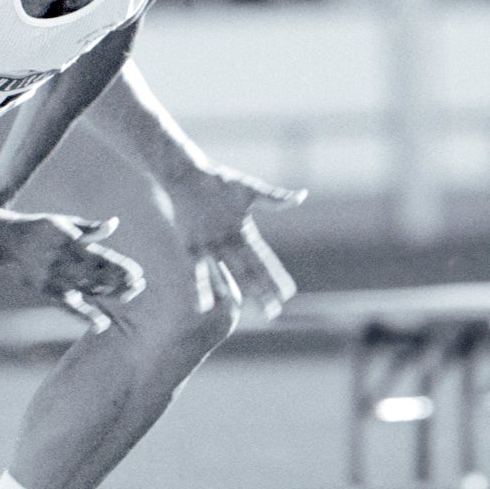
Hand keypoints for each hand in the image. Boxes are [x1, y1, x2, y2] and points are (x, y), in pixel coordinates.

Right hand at [0, 214, 144, 331]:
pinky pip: (68, 306)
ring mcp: (55, 277)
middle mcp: (63, 261)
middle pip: (98, 275)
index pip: (101, 257)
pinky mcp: (46, 291)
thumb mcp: (65, 223)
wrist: (7, 240)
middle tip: (140, 284)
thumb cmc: (41, 229)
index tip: (138, 272)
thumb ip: (90, 228)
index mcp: (70, 242)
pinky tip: (100, 324)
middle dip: (120, 280)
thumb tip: (114, 224)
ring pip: (87, 289)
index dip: (120, 266)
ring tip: (130, 294)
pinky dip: (84, 315)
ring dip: (109, 293)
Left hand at [170, 164, 305, 321]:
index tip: (287, 294)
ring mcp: (209, 247)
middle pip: (248, 273)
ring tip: (239, 312)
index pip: (263, 260)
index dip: (275, 277)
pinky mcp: (189, 246)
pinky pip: (195, 270)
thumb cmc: (218, 181)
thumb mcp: (249, 190)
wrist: (187, 175)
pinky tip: (202, 304)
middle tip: (273, 313)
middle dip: (261, 293)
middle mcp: (228, 244)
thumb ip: (273, 199)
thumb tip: (302, 196)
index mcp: (243, 233)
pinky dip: (199, 286)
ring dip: (232, 292)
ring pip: (224, 275)